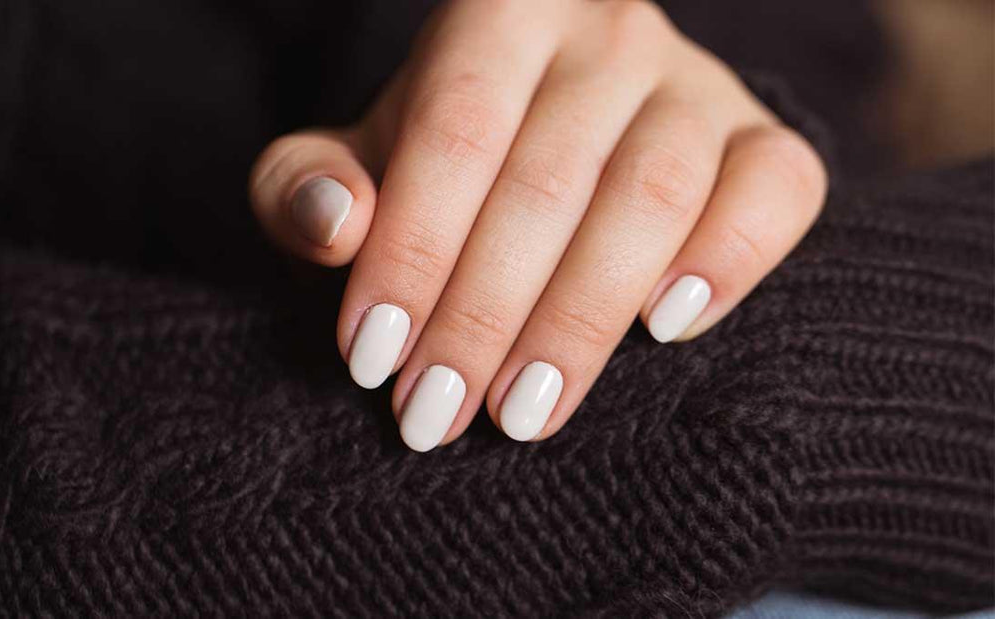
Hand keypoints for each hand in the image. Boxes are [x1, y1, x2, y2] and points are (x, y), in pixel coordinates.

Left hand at [249, 0, 826, 450]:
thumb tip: (329, 220)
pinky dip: (725, 262)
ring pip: (650, 202)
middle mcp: (609, 34)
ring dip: (581, 320)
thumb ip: (308, 180)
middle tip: (435, 415)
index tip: (373, 359)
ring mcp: (697, 84)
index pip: (455, 133)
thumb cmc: (451, 153)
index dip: (412, 251)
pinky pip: (774, 192)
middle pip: (546, 183)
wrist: (566, 127)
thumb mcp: (363, 157)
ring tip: (522, 412)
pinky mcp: (765, 139)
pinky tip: (664, 330)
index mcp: (502, 12)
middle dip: (481, 316)